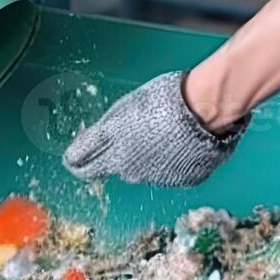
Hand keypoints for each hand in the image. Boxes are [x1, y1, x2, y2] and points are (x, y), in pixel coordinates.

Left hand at [63, 72, 247, 185]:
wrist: (207, 110)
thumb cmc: (168, 97)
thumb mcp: (127, 106)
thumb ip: (109, 127)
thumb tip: (94, 139)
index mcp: (110, 140)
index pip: (78, 159)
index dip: (73, 159)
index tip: (72, 160)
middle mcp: (124, 164)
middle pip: (101, 170)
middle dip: (98, 164)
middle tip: (102, 156)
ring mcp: (150, 177)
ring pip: (135, 171)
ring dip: (140, 159)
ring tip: (160, 136)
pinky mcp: (174, 182)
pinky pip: (165, 174)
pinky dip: (167, 163)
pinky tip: (178, 145)